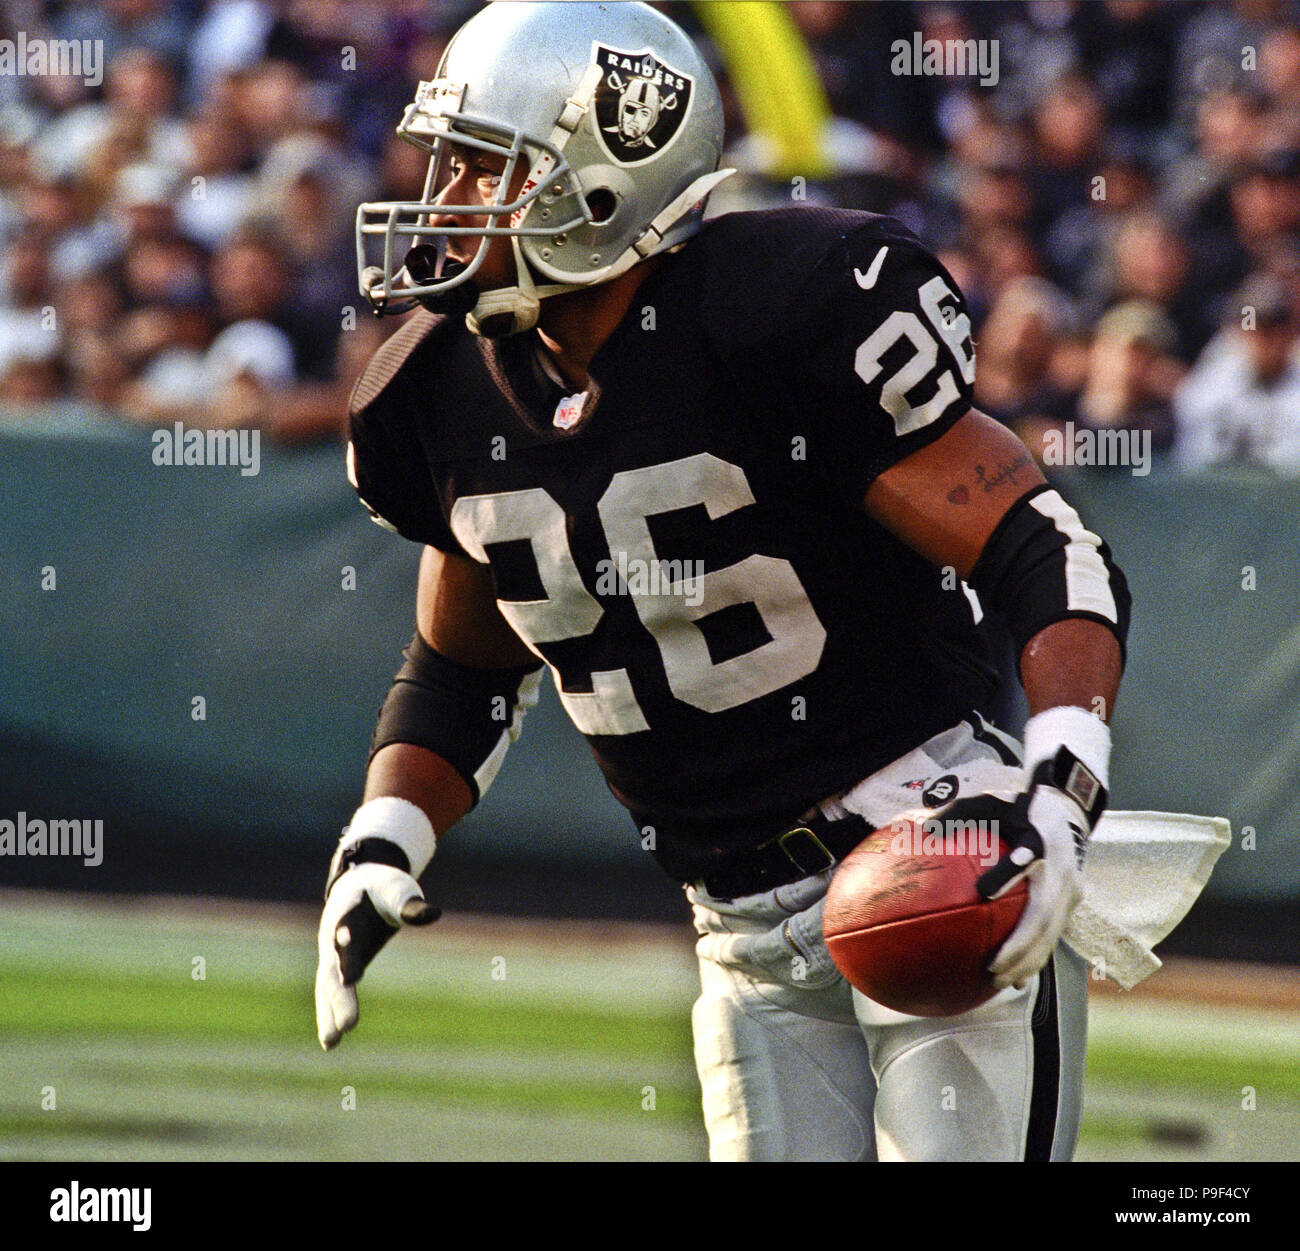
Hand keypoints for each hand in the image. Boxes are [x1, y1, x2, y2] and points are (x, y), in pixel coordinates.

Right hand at [315, 861, 439, 1049]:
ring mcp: (331, 954)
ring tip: (331, 1042)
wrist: (357, 883)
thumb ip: (411, 905)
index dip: (350, 956)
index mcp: (348, 915)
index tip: (352, 977)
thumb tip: (434, 913)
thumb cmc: (383, 887)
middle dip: (341, 998)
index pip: (349, 937)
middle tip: (347, 1025)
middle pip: (335, 971)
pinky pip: (329, 993)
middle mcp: (333, 938)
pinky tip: (330, 1042)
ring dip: (329, 1013)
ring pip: (327, 987)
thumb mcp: (397, 890)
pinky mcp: (335, 967)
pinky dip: (328, 1014)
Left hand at [974, 786, 1086, 990]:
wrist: (1062, 810)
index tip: (984, 892)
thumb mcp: (988, 802)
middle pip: (1044, 914)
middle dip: (1020, 946)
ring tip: (1000, 982)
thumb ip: (959, 814)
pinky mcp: (1072, 903)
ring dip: (1028, 961)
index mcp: (1040, 839)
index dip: (1008, 873)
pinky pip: (1053, 935)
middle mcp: (1062, 870)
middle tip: (991, 968)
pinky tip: (1015, 980)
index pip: (1027, 856)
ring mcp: (1072, 890)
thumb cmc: (1016, 807)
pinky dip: (1036, 958)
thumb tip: (926, 830)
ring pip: (1052, 933)